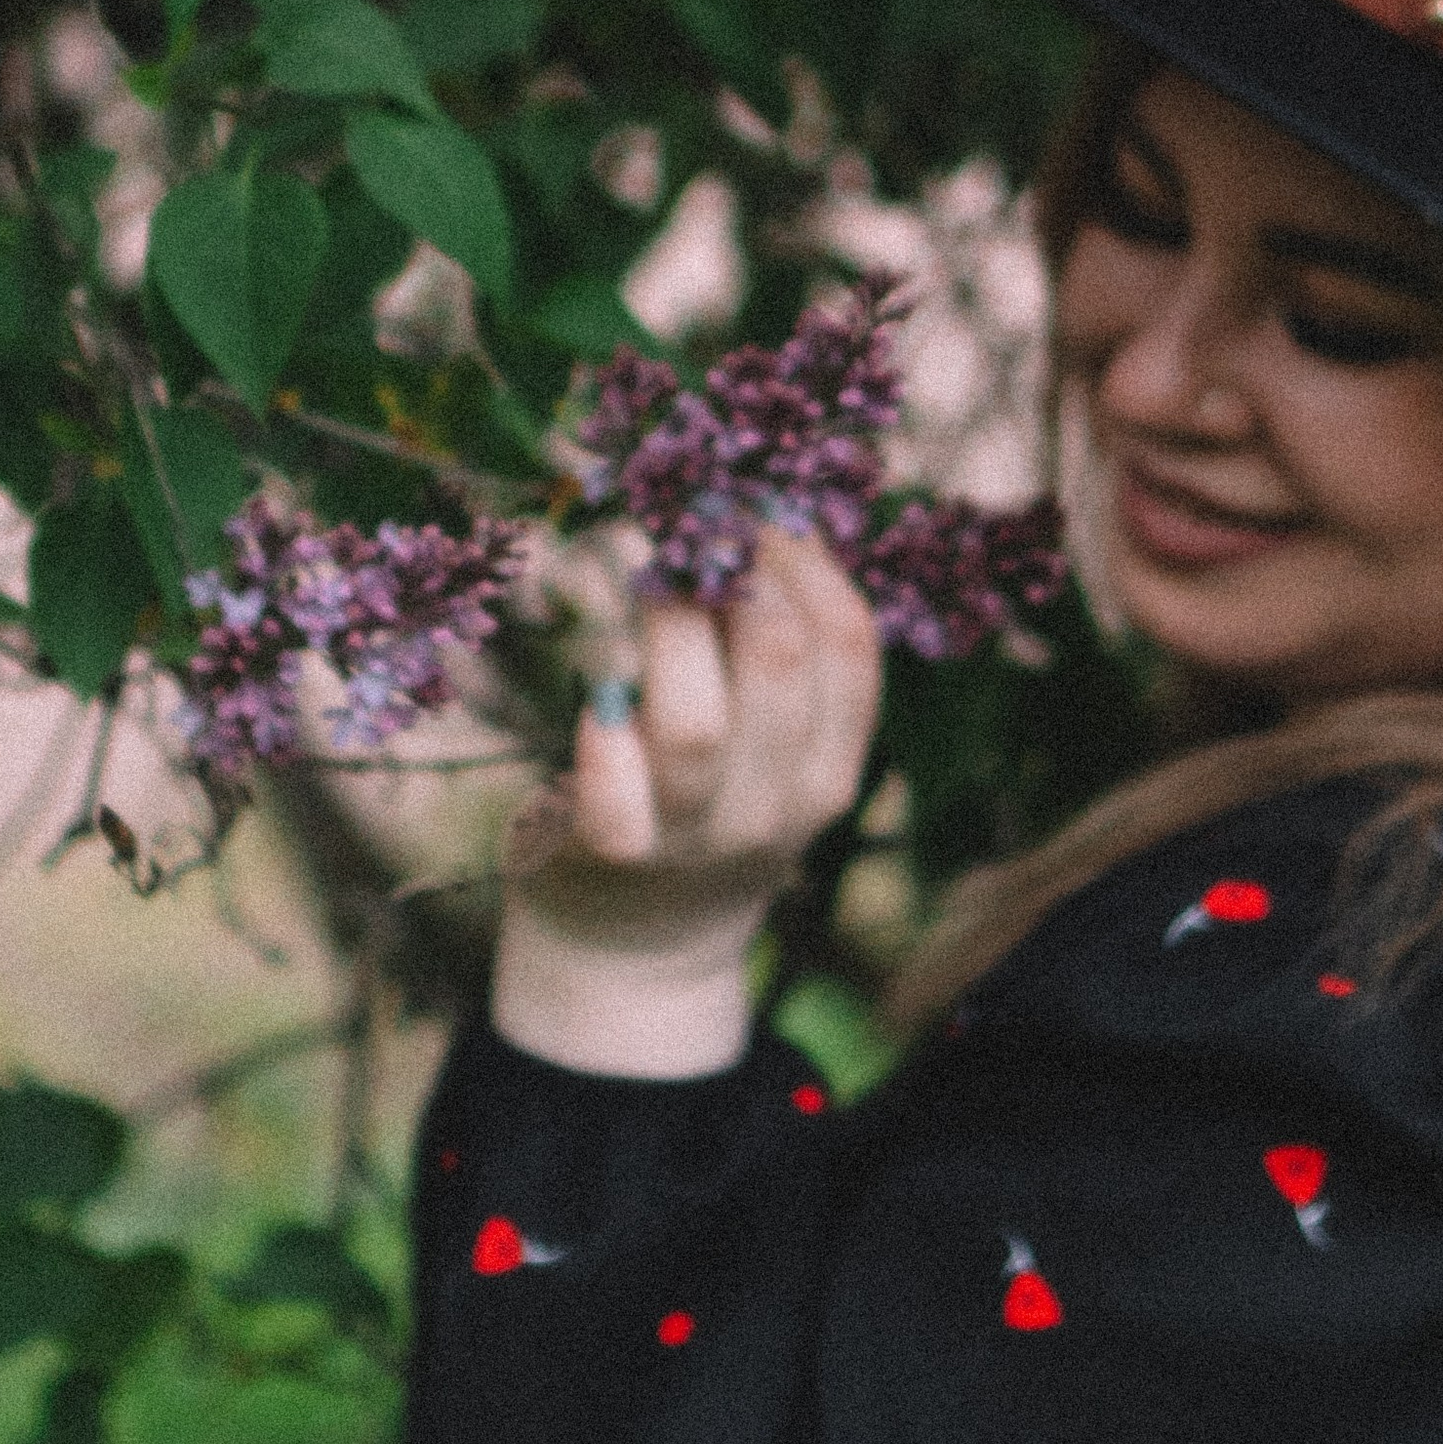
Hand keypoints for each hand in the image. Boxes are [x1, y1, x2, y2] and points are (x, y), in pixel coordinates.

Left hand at [491, 529, 882, 1078]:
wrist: (638, 944)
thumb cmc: (707, 804)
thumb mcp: (774, 747)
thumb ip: (781, 652)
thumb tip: (769, 505)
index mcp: (829, 769)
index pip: (848, 644)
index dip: (805, 556)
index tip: (757, 499)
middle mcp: (774, 807)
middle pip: (778, 663)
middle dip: (735, 565)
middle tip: (692, 507)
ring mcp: (692, 836)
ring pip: (694, 718)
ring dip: (665, 619)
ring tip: (640, 559)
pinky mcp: (610, 854)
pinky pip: (611, 795)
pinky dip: (602, 735)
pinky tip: (595, 686)